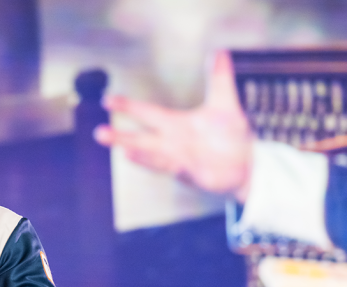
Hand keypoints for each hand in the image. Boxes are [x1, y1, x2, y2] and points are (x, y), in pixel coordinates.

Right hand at [94, 51, 252, 201]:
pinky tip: (174, 168)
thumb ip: (218, 79)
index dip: (127, 107)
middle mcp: (172, 144)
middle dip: (120, 137)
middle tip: (99, 133)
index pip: (147, 114)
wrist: (247, 163)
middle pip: (141, 140)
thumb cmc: (231, 136)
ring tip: (125, 151)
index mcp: (175, 125)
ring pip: (156, 159)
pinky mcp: (196, 175)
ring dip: (141, 156)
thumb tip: (219, 53)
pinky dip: (176, 169)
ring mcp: (181, 161)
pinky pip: (183, 172)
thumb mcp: (224, 104)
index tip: (107, 100)